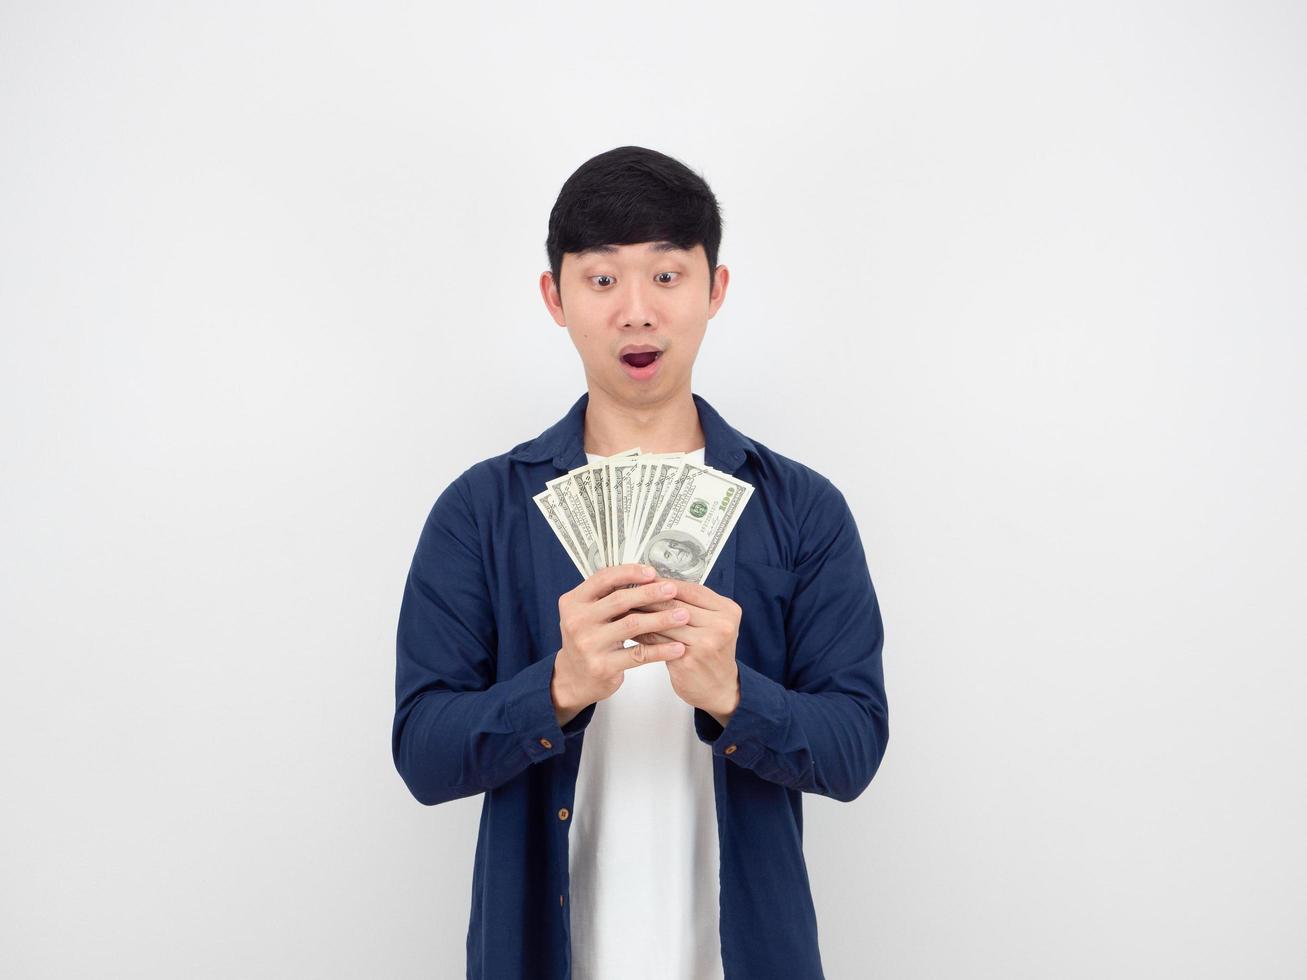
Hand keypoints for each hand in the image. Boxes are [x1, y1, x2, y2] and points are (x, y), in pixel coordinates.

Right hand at [552, 564, 691, 723]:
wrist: (574, 678)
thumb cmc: (588, 640)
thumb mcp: (587, 614)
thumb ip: (607, 596)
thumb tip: (646, 576)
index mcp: (573, 602)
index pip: (603, 579)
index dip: (629, 572)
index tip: (652, 572)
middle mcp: (577, 621)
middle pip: (620, 600)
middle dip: (650, 593)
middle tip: (672, 590)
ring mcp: (589, 645)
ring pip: (632, 625)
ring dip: (661, 619)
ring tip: (682, 615)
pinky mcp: (603, 666)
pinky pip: (639, 654)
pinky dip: (661, 650)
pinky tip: (677, 647)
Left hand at [630, 577, 741, 723]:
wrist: (720, 689)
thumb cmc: (712, 654)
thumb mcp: (714, 624)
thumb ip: (693, 605)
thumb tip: (657, 585)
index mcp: (728, 610)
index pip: (691, 589)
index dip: (665, 584)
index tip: (645, 579)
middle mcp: (720, 625)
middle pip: (676, 603)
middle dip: (648, 596)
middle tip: (626, 590)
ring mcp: (705, 643)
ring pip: (663, 621)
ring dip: (640, 613)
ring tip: (623, 608)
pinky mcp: (687, 660)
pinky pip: (657, 640)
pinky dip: (641, 633)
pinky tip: (629, 629)